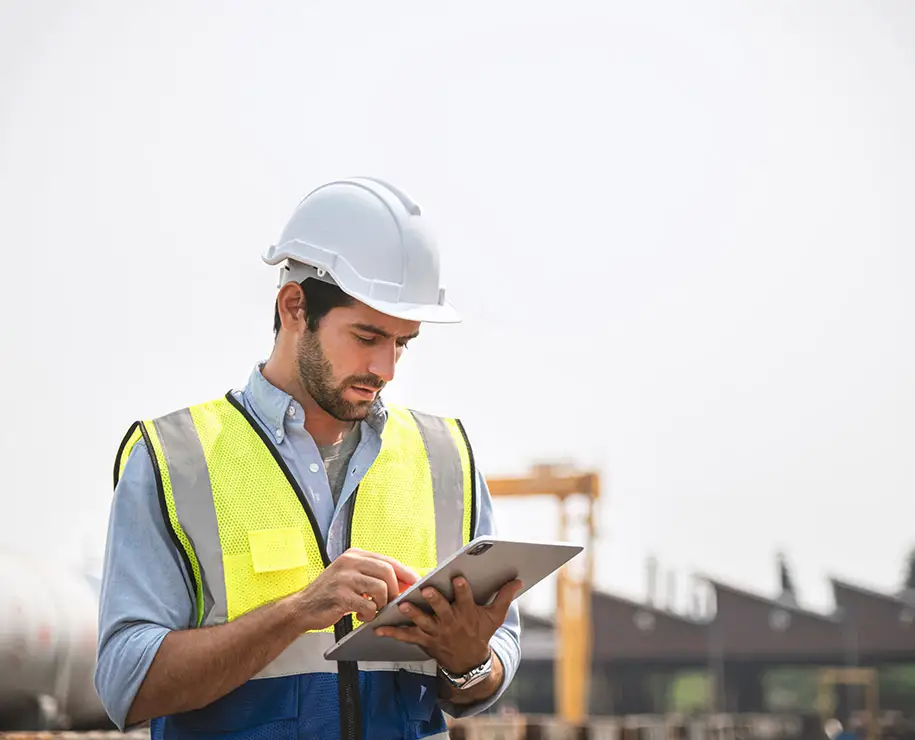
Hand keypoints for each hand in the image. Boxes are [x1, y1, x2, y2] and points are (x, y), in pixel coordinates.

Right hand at [293, 548, 419, 629]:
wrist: (302, 608)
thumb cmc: (330, 594)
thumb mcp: (351, 577)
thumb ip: (372, 575)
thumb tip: (404, 582)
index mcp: (354, 555)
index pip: (388, 560)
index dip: (406, 573)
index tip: (417, 583)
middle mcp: (350, 562)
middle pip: (387, 571)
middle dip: (395, 590)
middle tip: (392, 603)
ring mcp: (344, 578)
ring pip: (380, 588)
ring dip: (381, 604)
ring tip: (372, 609)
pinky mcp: (340, 596)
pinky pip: (368, 605)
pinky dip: (368, 614)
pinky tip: (360, 615)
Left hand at [374, 576, 521, 673]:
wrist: (469, 663)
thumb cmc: (480, 633)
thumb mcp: (494, 616)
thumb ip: (504, 596)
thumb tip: (518, 580)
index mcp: (468, 614)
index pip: (467, 599)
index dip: (462, 589)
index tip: (458, 578)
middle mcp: (451, 623)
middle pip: (443, 610)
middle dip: (435, 600)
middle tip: (427, 590)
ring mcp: (436, 632)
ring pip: (423, 622)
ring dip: (412, 614)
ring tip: (401, 606)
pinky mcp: (424, 640)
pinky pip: (406, 636)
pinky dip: (392, 633)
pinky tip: (378, 629)